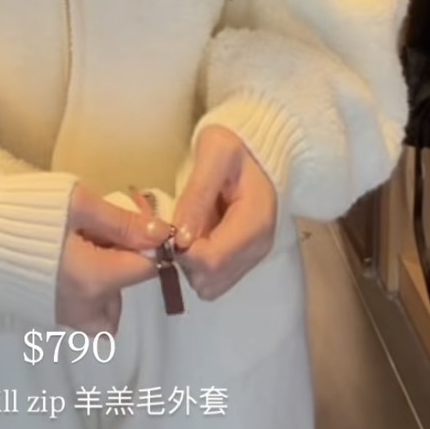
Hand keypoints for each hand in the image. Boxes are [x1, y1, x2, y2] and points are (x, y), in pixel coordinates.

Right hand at [55, 182, 172, 336]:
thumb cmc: (27, 213)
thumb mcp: (78, 204)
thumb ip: (122, 222)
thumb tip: (162, 233)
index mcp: (96, 279)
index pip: (146, 269)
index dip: (147, 245)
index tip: (131, 226)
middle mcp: (85, 308)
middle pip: (125, 294)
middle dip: (121, 266)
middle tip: (98, 235)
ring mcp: (65, 316)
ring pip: (106, 312)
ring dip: (106, 286)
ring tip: (81, 251)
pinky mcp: (48, 316)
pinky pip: (83, 314)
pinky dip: (87, 295)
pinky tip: (67, 265)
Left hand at [171, 126, 278, 300]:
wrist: (260, 148)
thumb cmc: (236, 143)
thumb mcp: (214, 153)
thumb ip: (197, 194)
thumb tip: (179, 237)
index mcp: (254, 222)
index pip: (213, 262)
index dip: (182, 252)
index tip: (169, 227)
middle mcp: (258, 248)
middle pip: (210, 280)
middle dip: (184, 259)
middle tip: (176, 225)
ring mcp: (253, 256)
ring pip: (211, 285)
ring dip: (189, 264)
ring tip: (187, 227)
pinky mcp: (245, 258)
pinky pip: (215, 278)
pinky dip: (198, 264)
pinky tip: (196, 234)